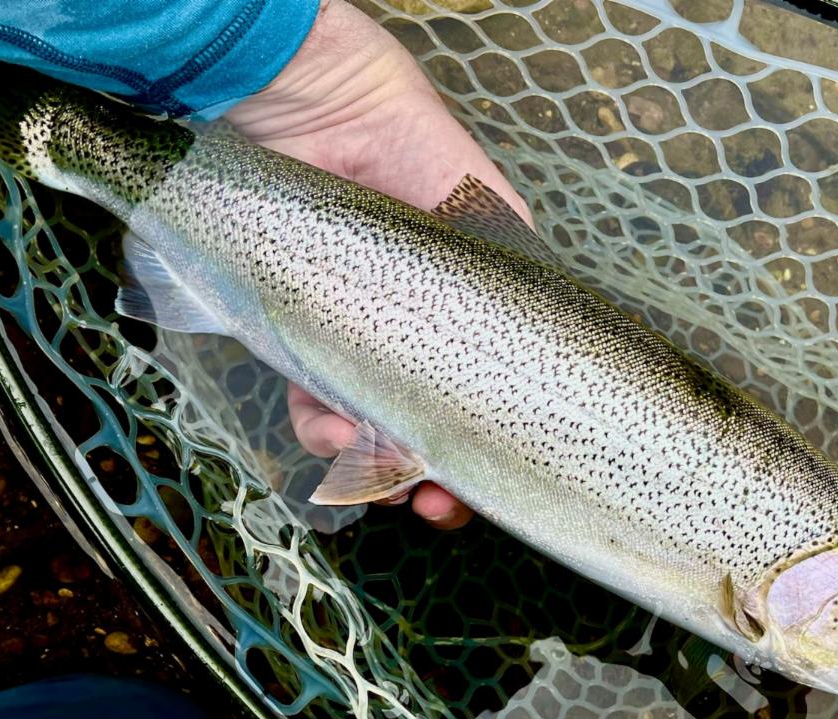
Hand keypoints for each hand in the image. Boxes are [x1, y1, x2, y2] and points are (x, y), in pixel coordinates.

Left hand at [225, 0, 527, 528]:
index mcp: (457, 298)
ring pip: (364, 417)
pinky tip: (326, 425)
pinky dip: (318, 419)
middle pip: (421, 413)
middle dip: (427, 470)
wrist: (288, 96)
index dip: (480, 438)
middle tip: (434, 503)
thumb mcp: (473, 194)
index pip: (478, 382)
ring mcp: (349, 328)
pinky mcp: (291, 325)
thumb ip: (507, 255)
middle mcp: (405, 322)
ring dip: (367, 458)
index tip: (479, 485)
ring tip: (365, 460)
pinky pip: (307, 390)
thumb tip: (549, 330)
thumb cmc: (392, 132)